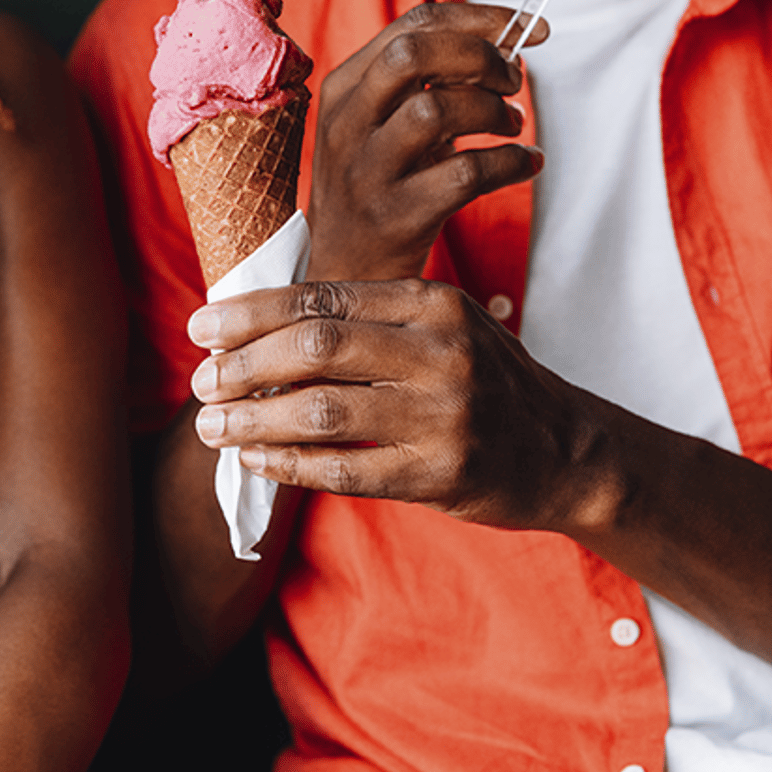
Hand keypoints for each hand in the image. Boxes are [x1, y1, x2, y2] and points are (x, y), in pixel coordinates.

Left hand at [186, 279, 611, 534]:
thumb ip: (365, 321)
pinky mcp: (441, 474)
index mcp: (432, 303)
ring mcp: (444, 415)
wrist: (569, 451)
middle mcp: (441, 351)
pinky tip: (255, 461)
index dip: (252, 312)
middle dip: (244, 364)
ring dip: (254, 420)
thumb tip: (255, 328)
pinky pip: (345, 469)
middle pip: (316, 346)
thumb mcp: (439, 328)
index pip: (322, 297)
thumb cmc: (483, 382)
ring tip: (212, 426)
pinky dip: (289, 465)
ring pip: (322, 411)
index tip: (202, 327)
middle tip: (201, 381)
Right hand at [307, 2, 546, 280]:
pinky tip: (524, 163)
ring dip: (493, 111)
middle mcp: (346, 126)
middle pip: (413, 55)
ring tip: (510, 125)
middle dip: (479, 56)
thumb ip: (422, 83)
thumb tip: (503, 45)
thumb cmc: (375, 187)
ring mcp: (368, 172)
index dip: (477, 18)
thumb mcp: (377, 125)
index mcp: (343, 90)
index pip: (409, 26)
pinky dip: (511, 162)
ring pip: (437, 110)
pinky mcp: (397, 216)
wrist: (345, 273)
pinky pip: (467, 173)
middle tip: (510, 81)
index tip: (525, 27)